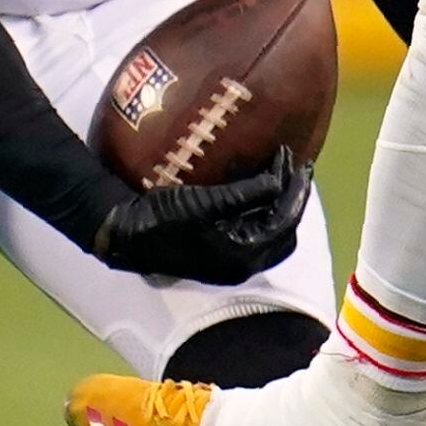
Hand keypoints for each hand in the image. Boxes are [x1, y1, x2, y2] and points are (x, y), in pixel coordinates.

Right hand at [89, 145, 313, 285]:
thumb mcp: (203, 203)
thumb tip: (279, 181)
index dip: (296, 191)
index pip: (286, 223)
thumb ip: (245, 194)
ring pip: (273, 235)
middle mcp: (243, 264)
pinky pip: (256, 233)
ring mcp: (232, 261)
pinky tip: (261, 190)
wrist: (126, 236)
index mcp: (243, 256)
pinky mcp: (222, 252)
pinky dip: (265, 212)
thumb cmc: (162, 220)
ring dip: (281, 207)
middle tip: (297, 168)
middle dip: (295, 200)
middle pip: (286, 232)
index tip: (300, 161)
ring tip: (283, 175)